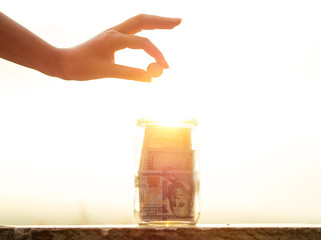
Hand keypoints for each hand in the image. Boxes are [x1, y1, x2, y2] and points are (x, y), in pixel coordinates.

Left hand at [59, 14, 181, 81]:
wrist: (64, 62)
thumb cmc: (82, 67)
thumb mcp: (105, 72)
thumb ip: (129, 73)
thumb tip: (151, 78)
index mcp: (114, 38)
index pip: (143, 43)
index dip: (157, 55)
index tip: (165, 69)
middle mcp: (115, 31)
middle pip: (143, 20)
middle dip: (163, 21)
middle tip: (180, 22)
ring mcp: (114, 32)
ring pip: (139, 21)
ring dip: (156, 21)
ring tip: (173, 23)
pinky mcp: (113, 36)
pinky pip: (134, 28)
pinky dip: (147, 27)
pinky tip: (154, 31)